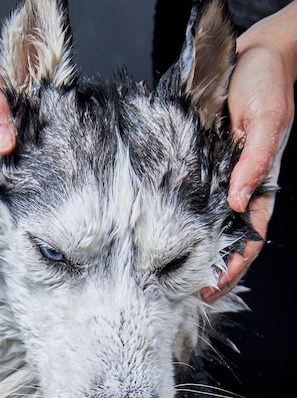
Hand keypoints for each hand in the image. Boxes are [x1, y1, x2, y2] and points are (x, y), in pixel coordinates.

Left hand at [201, 3, 296, 303]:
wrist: (256, 57)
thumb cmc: (266, 85)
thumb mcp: (264, 120)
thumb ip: (254, 161)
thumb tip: (238, 200)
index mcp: (261, 184)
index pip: (250, 236)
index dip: (235, 264)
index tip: (214, 287)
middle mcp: (242, 187)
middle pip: (232, 240)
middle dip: (217, 270)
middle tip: (195, 297)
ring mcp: (224, 180)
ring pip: (214, 228)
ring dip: (201, 254)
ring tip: (181, 280)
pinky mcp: (206, 167)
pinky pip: (198, 202)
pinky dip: (190, 225)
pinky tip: (174, 240)